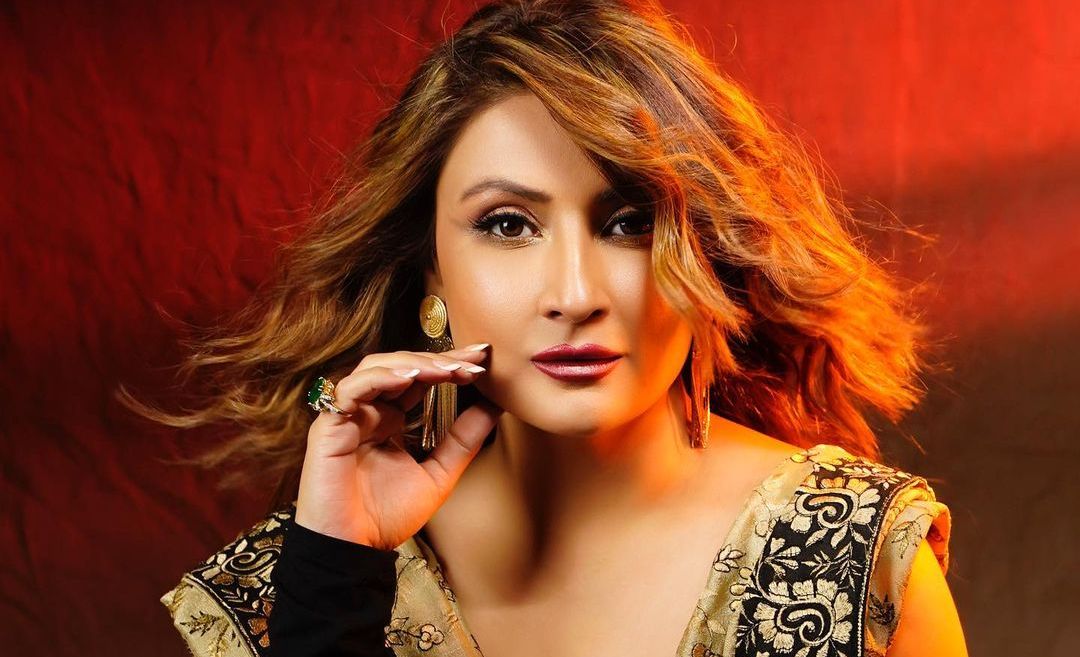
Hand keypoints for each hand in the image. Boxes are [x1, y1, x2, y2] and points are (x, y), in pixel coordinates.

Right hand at [294, 344, 500, 549]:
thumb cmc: (386, 517)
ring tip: (446, 369)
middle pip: (401, 365)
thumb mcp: (439, 474)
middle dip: (439, 358)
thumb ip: (464, 440)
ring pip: (376, 367)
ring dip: (414, 363)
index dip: (449, 364)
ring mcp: (348, 416)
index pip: (419, 378)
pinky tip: (410, 378)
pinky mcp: (329, 426)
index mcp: (390, 419)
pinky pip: (351, 389)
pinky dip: (381, 378)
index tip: (483, 360)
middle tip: (472, 360)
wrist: (352, 551)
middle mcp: (369, 411)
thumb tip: (495, 406)